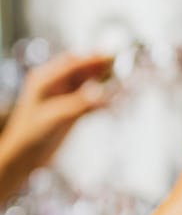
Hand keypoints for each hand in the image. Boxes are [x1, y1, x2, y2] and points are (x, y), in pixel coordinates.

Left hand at [0, 52, 112, 202]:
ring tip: (124, 82)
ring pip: (90, 84)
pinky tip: (116, 101)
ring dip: (105, 84)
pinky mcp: (73, 110)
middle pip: (83, 70)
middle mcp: (55, 84)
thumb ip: (80, 104)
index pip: (72, 63)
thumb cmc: (30, 135)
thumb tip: (103, 93)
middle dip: (102, 68)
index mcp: (44, 79)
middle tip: (123, 65)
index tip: (112, 56)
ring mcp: (65, 97)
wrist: (24, 158)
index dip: (93, 58)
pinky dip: (104, 100)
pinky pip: (92, 100)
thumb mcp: (55, 117)